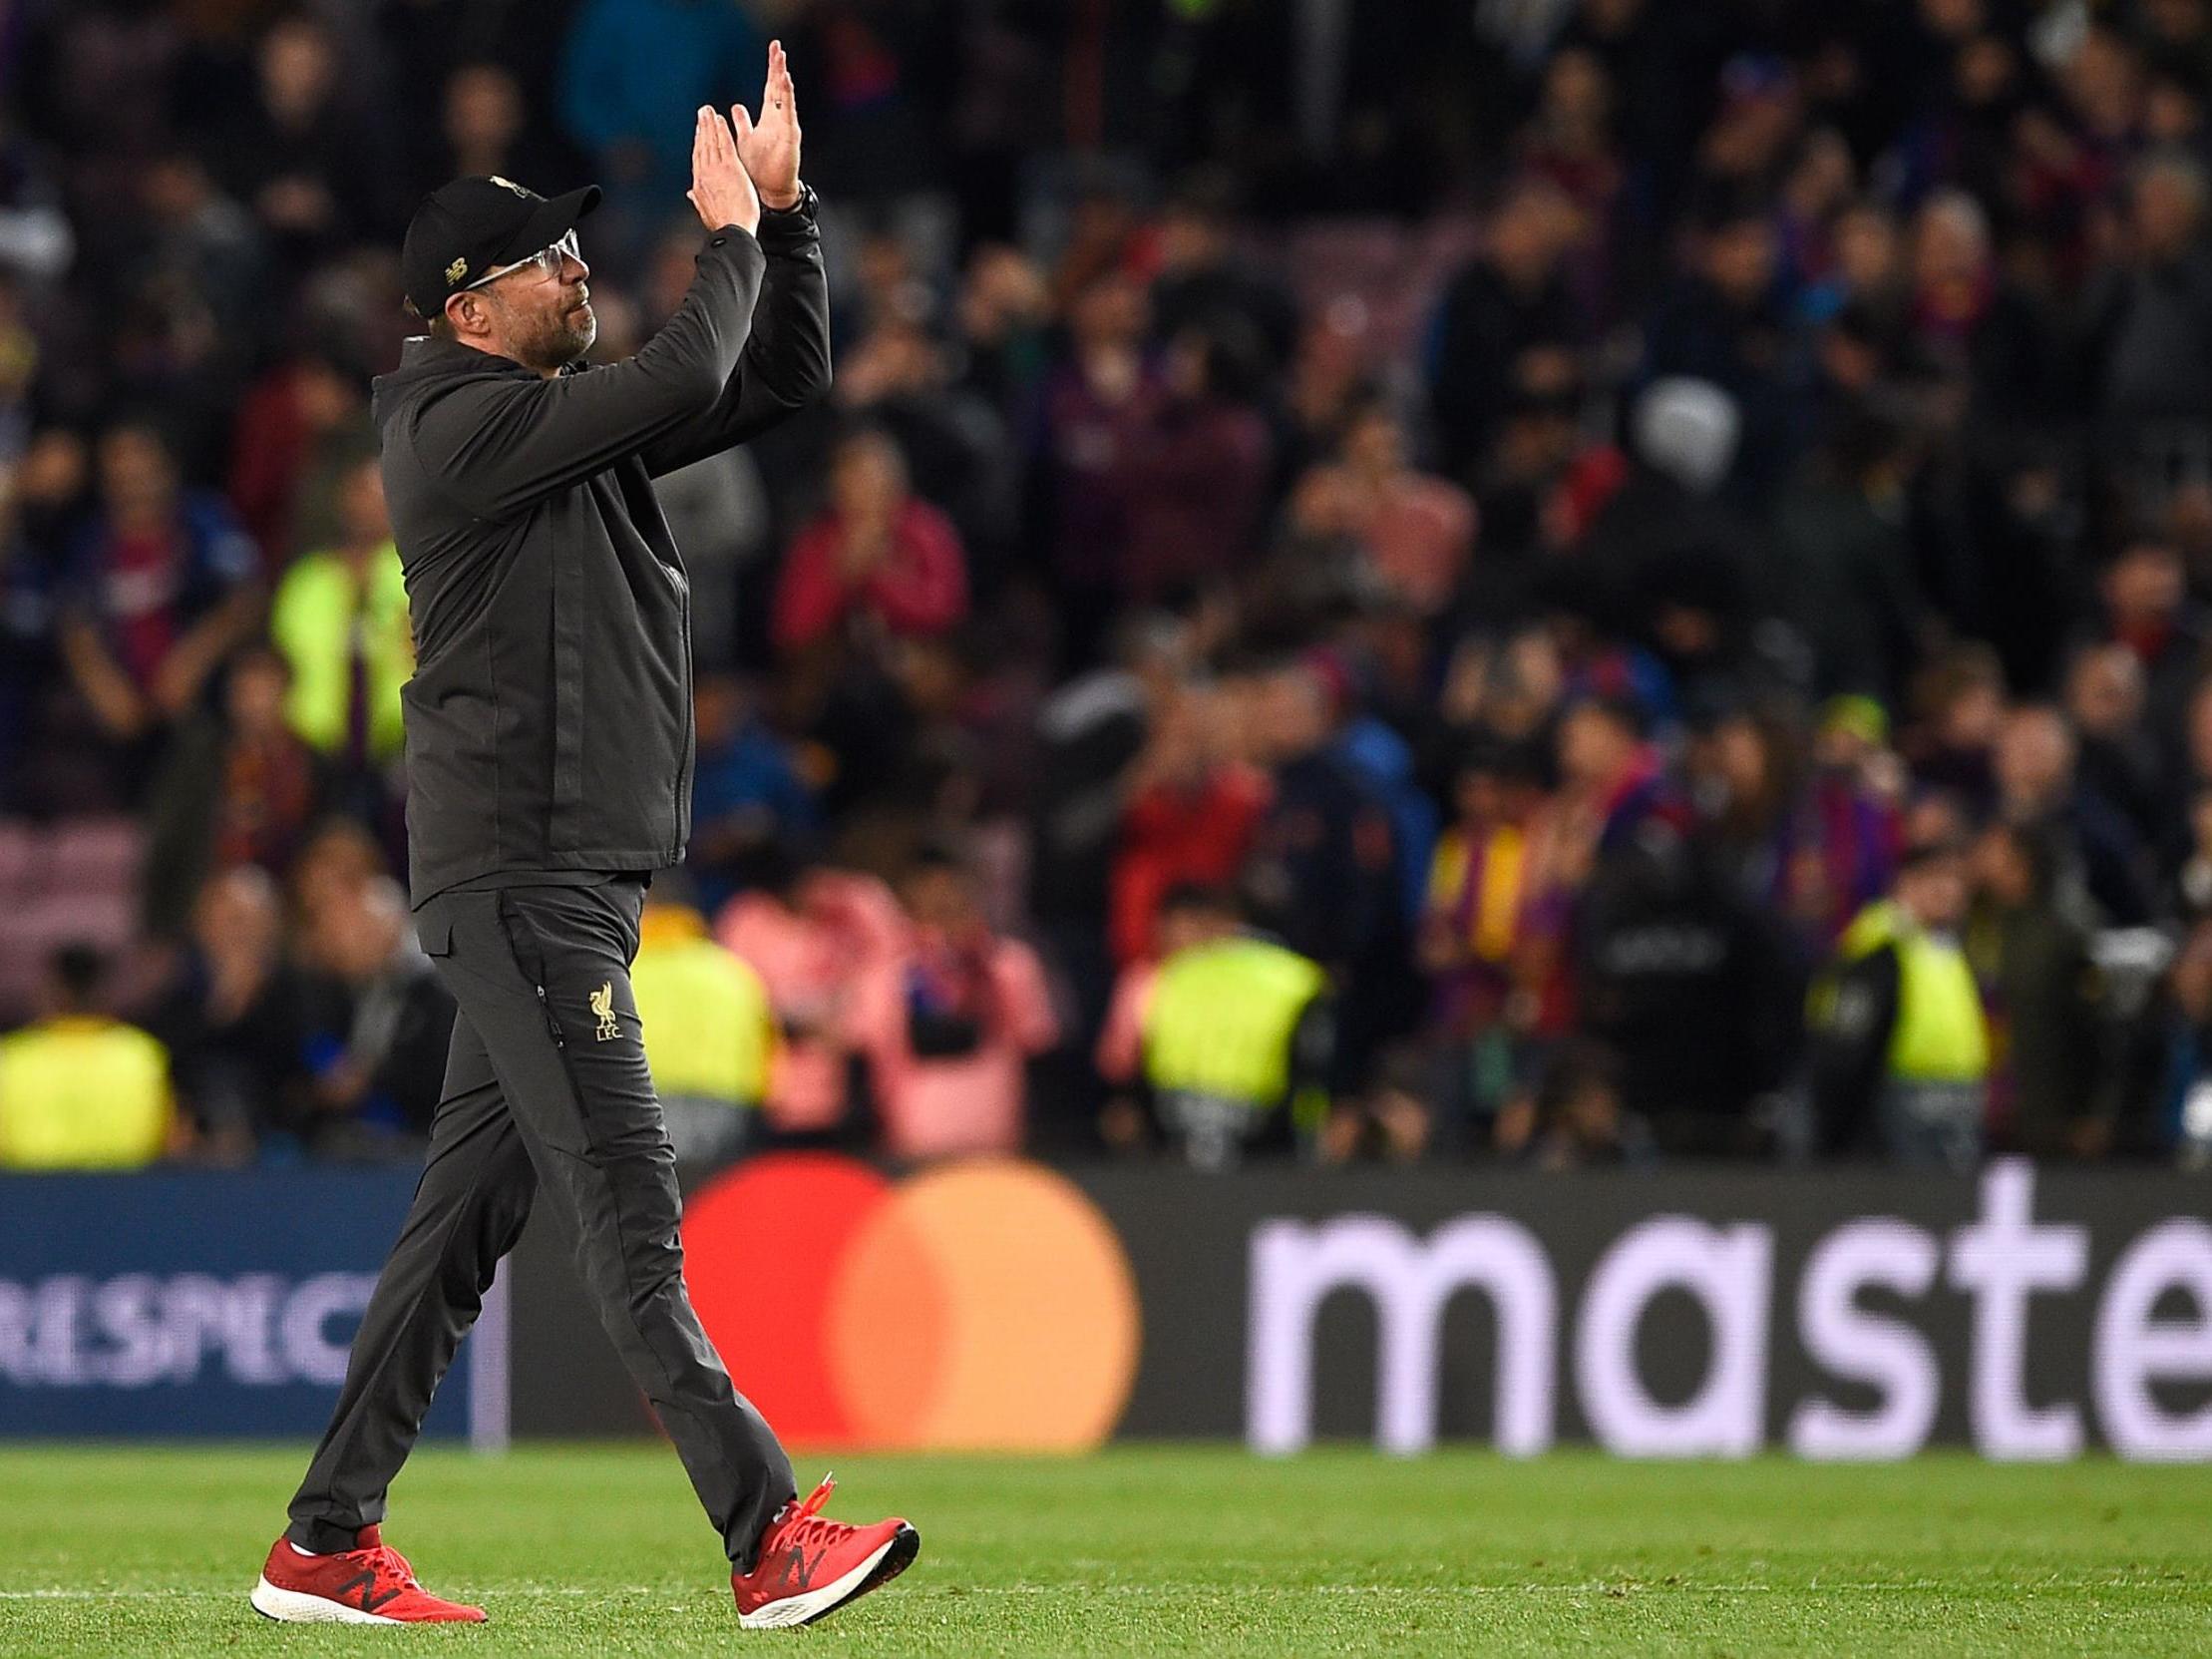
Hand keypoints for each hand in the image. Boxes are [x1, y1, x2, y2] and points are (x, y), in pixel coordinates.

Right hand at [687, 104, 759, 234]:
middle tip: (702, 113)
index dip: (698, 143)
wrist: (733, 230)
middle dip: (701, 128)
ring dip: (709, 123)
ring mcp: (716, 169)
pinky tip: (720, 119)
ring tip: (708, 111)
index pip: (698, 159)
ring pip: (710, 141)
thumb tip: (689, 194)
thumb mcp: (706, 212)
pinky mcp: (730, 167)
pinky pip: (724, 143)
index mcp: (699, 185)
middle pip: (701, 146)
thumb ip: (698, 200)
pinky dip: (721, 130)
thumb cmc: (724, 225)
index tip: (698, 132)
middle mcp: (704, 173)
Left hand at [733, 40, 802, 209]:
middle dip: (777, 68)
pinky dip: (787, 96)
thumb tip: (734, 109)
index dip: (771, 70)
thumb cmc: (759, 170)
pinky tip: (785, 81)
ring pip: (784, 97)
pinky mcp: (790, 136)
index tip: (772, 52)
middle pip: (777, 89)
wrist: (772, 192)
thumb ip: (741, 125)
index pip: (770, 89)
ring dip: (782, 77)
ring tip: (781, 59)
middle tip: (777, 47)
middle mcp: (778, 121)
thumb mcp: (744, 142)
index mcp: (767, 120)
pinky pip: (788, 113)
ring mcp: (785, 128)